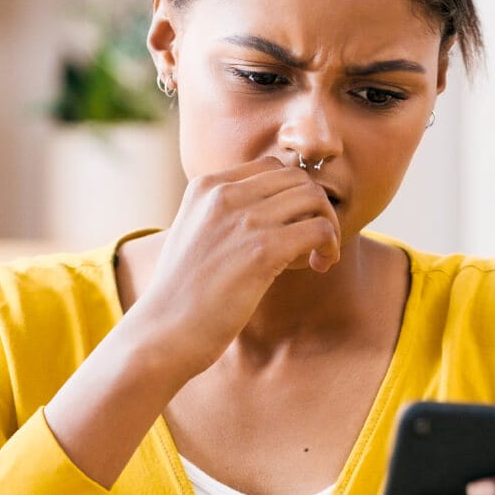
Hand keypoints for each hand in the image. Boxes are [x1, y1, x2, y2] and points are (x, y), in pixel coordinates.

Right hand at [128, 156, 341, 375]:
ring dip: (327, 224)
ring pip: (314, 198)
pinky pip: (320, 229)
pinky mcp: (262, 250)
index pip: (269, 167)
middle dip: (315, 206)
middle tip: (313, 240)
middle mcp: (223, 195)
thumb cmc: (183, 290)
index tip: (292, 223)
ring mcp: (243, 221)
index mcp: (204, 187)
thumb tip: (272, 207)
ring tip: (319, 253)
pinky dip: (329, 246)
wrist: (165, 328)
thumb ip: (223, 211)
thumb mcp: (193, 232)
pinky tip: (319, 265)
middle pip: (297, 178)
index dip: (291, 193)